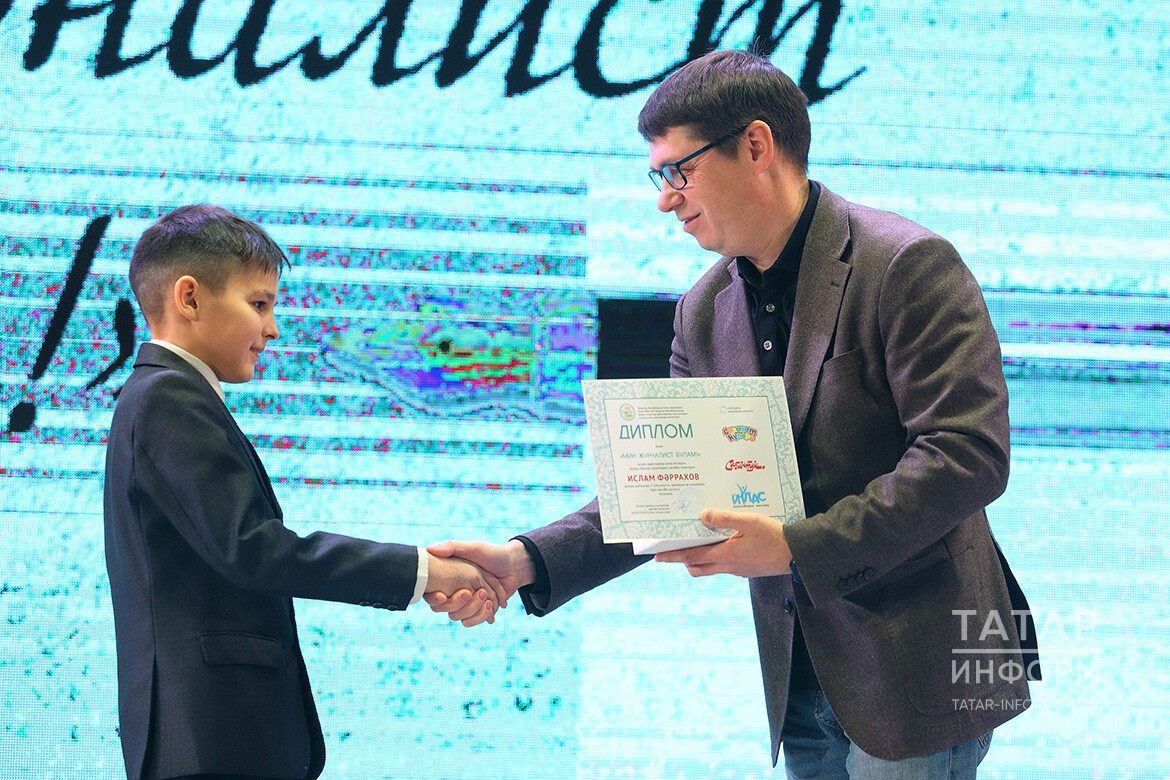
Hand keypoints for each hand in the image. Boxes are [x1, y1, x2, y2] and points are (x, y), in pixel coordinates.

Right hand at [424, 554, 506, 624]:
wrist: (513, 566)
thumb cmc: (491, 554)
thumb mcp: (473, 548)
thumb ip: (452, 547)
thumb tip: (430, 549)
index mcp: (448, 578)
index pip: (431, 593)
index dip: (434, 598)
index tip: (442, 596)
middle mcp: (454, 591)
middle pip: (445, 608)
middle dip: (459, 603)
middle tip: (473, 592)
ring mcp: (466, 602)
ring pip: (458, 617)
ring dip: (473, 610)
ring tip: (487, 599)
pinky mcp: (478, 610)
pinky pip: (472, 621)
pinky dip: (482, 616)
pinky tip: (492, 605)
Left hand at [654, 508, 792, 577]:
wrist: (797, 557)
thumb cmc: (775, 538)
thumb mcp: (750, 522)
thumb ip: (726, 518)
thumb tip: (703, 515)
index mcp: (726, 554)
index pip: (692, 556)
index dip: (673, 556)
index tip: (657, 556)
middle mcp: (728, 565)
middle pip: (696, 566)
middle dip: (680, 560)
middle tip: (667, 553)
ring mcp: (737, 569)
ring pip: (709, 568)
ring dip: (697, 560)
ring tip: (692, 546)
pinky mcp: (746, 569)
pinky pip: (722, 566)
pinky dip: (714, 558)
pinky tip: (720, 545)